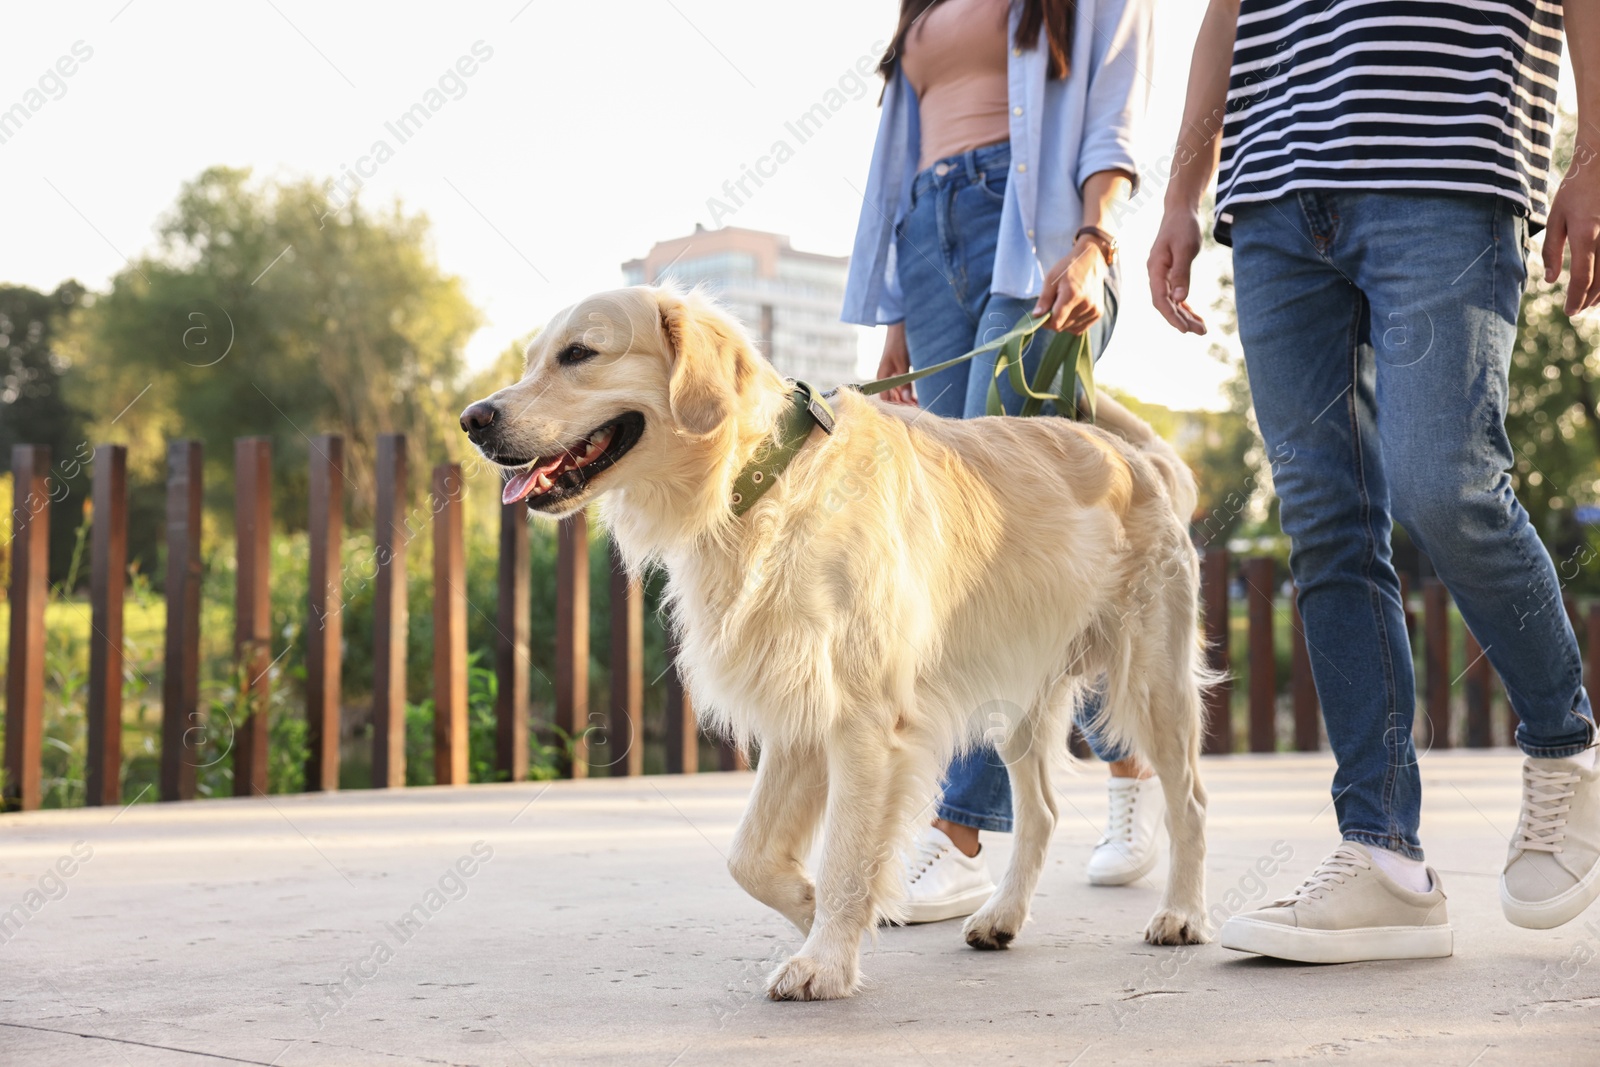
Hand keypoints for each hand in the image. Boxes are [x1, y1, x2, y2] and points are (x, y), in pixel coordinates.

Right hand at [875, 321, 916, 405]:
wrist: (900, 328)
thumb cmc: (899, 344)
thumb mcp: (903, 364)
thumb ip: (905, 382)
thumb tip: (905, 400)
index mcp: (882, 377)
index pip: (886, 398)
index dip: (897, 406)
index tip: (911, 409)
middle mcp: (885, 378)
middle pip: (892, 397)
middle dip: (903, 403)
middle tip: (918, 408)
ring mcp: (891, 375)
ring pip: (897, 392)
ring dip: (906, 399)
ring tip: (918, 403)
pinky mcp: (897, 371)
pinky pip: (900, 386)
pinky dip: (907, 391)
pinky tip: (915, 396)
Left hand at [1033, 239, 1107, 333]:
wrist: (1090, 261)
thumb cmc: (1067, 269)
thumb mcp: (1051, 279)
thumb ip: (1044, 299)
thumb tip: (1036, 316)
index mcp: (1072, 294)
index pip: (1056, 322)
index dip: (1046, 321)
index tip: (1043, 312)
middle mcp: (1086, 304)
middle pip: (1062, 326)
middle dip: (1054, 320)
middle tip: (1054, 304)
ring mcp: (1094, 309)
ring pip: (1070, 329)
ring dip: (1064, 321)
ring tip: (1065, 305)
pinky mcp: (1098, 313)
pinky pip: (1080, 329)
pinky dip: (1073, 324)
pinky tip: (1072, 310)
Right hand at [1148, 203, 1207, 333]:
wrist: (1180, 211)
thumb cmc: (1183, 226)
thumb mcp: (1185, 248)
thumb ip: (1181, 273)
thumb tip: (1179, 298)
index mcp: (1155, 269)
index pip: (1160, 300)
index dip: (1172, 316)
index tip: (1185, 329)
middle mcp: (1155, 274)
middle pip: (1166, 304)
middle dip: (1182, 320)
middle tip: (1201, 332)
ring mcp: (1162, 275)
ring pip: (1171, 301)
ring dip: (1185, 315)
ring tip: (1202, 328)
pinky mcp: (1170, 273)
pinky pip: (1175, 294)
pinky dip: (1185, 305)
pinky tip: (1195, 315)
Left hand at [1544, 144, 1599, 315]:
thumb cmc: (1575, 189)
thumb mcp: (1556, 217)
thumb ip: (1551, 250)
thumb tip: (1550, 280)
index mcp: (1585, 235)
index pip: (1581, 277)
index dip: (1575, 299)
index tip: (1569, 312)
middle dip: (1588, 299)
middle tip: (1577, 309)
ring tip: (1589, 301)